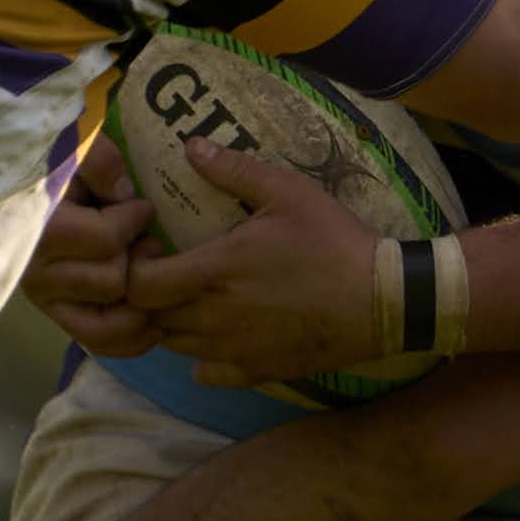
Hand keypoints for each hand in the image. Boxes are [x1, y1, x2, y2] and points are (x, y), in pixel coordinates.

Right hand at [26, 133, 159, 356]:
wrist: (32, 182)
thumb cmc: (59, 159)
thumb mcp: (76, 142)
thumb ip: (98, 160)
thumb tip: (123, 193)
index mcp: (38, 228)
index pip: (104, 241)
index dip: (134, 222)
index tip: (141, 207)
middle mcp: (36, 272)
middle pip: (112, 281)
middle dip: (138, 260)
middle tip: (147, 242)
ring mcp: (47, 299)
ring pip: (109, 322)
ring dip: (139, 299)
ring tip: (145, 271)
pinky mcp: (60, 315)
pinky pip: (99, 343)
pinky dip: (130, 338)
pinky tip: (151, 319)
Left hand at [129, 144, 382, 385]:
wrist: (383, 301)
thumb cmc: (333, 241)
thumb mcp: (288, 192)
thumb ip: (234, 170)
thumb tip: (190, 146)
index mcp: (216, 271)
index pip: (141, 285)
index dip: (136, 267)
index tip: (156, 249)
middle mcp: (214, 317)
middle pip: (151, 318)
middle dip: (151, 295)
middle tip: (172, 270)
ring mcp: (233, 350)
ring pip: (175, 347)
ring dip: (174, 323)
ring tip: (194, 298)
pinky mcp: (255, 371)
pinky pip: (206, 374)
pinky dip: (202, 359)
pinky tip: (220, 334)